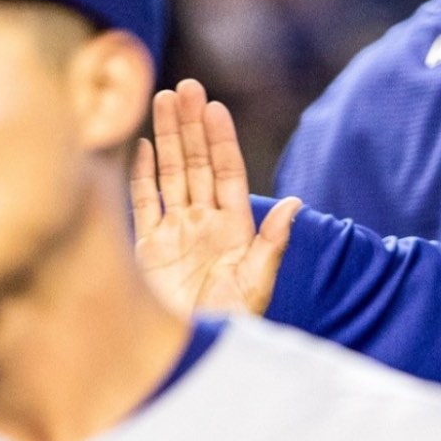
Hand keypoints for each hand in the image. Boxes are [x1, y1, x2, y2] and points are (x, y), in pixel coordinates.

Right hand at [132, 78, 295, 318]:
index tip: (214, 107)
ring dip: (168, 138)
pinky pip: (144, 203)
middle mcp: (203, 224)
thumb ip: (272, 243)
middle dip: (191, 125)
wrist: (187, 353)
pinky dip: (143, 175)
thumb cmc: (228, 324)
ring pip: (171, 174)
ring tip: (163, 99)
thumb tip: (297, 204)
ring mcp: (174, 233)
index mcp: (233, 229)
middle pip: (197, 164)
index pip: (227, 172)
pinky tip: (144, 146)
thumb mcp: (256, 284)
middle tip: (186, 86)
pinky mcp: (146, 248)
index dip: (221, 139)